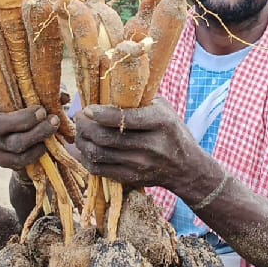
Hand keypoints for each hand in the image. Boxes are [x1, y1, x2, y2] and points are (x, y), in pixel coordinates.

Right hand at [0, 78, 58, 169]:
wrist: (35, 144)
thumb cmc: (36, 111)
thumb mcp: (42, 98)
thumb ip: (48, 93)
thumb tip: (61, 96)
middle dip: (23, 119)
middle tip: (42, 112)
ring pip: (13, 142)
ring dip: (37, 133)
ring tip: (53, 124)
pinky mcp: (1, 159)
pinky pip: (18, 159)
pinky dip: (36, 151)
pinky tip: (45, 144)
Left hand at [74, 98, 203, 190]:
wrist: (187, 168)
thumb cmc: (172, 131)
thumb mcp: (164, 109)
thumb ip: (140, 100)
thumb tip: (107, 88)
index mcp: (161, 122)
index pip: (125, 119)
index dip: (101, 114)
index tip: (88, 108)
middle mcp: (151, 145)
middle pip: (106, 137)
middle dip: (85, 126)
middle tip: (80, 117)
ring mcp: (140, 165)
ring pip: (99, 154)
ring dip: (82, 141)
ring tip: (81, 131)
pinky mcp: (131, 178)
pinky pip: (99, 170)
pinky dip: (87, 158)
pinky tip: (86, 148)